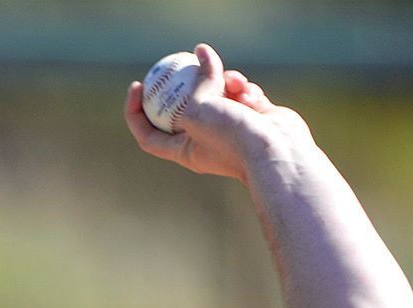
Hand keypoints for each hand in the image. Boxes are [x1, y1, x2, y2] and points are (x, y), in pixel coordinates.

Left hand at [124, 43, 314, 181]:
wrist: (277, 149)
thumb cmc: (231, 137)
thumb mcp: (199, 109)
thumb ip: (196, 82)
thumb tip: (202, 53)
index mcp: (183, 149)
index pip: (148, 133)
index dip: (135, 110)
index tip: (138, 85)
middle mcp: (204, 139)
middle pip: (183, 106)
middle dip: (184, 83)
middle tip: (179, 60)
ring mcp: (228, 126)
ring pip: (216, 91)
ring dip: (222, 81)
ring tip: (232, 83)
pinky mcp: (250, 114)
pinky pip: (239, 91)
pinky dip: (243, 88)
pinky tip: (249, 94)